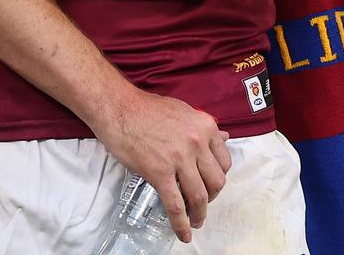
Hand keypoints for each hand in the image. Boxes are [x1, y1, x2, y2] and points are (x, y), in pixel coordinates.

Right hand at [91, 86, 230, 243]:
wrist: (119, 108)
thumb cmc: (148, 109)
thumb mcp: (184, 112)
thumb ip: (203, 129)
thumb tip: (224, 138)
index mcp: (205, 126)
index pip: (224, 161)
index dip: (218, 177)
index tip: (210, 184)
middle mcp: (197, 142)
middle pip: (216, 181)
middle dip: (211, 197)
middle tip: (201, 202)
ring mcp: (179, 158)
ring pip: (200, 196)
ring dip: (200, 214)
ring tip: (195, 221)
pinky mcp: (160, 173)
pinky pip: (176, 205)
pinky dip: (181, 224)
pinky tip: (183, 234)